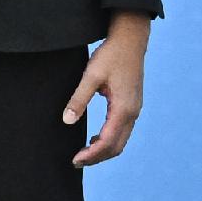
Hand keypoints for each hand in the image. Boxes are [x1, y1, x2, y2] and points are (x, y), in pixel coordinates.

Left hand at [67, 17, 148, 165]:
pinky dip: (110, 140)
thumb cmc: (111, 55)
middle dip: (97, 157)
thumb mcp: (91, 75)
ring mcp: (135, 109)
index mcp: (123, 108)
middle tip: (76, 161)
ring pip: (121, 140)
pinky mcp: (133, 105)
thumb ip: (79, 98)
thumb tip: (67, 120)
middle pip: (116, 146)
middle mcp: (133, 112)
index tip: (75, 160)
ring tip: (83, 152)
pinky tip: (95, 138)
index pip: (107, 142)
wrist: (131, 39)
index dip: (91, 155)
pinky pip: (123, 131)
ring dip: (103, 150)